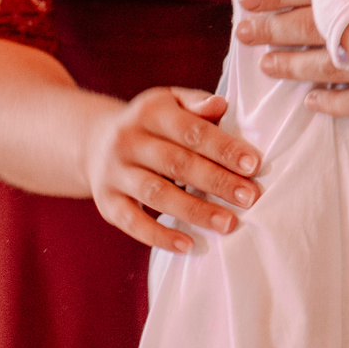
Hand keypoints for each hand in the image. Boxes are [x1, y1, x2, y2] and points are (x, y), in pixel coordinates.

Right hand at [81, 86, 261, 252]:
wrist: (95, 142)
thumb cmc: (153, 123)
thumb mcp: (171, 103)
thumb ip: (198, 105)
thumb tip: (222, 104)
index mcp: (149, 111)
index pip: (191, 130)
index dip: (223, 148)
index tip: (253, 165)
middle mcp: (127, 141)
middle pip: (176, 163)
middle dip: (217, 181)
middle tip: (249, 197)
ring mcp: (114, 173)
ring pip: (157, 194)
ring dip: (195, 211)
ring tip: (229, 223)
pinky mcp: (106, 203)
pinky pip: (133, 223)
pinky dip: (160, 236)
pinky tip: (189, 245)